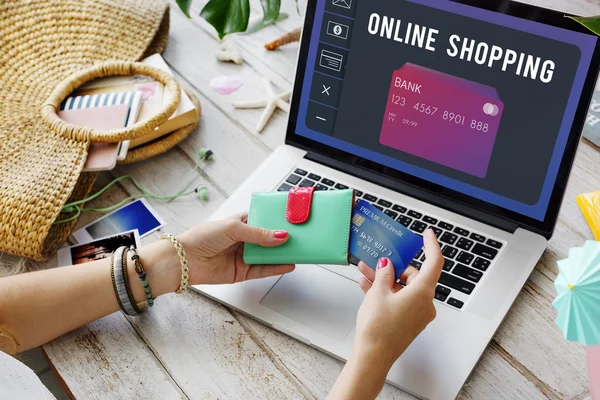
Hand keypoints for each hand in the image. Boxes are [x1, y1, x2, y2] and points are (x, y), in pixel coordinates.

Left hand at [177, 213, 294, 284]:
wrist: (184, 261)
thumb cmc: (202, 238)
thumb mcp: (233, 228)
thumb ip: (258, 234)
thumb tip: (279, 236)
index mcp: (241, 223)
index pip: (265, 220)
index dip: (278, 221)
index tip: (293, 221)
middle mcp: (244, 239)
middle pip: (270, 239)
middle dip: (284, 239)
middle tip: (301, 237)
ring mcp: (244, 256)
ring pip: (269, 255)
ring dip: (283, 254)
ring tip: (299, 251)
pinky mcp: (243, 272)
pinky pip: (263, 270)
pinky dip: (276, 268)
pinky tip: (288, 265)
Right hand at [355, 229, 443, 367]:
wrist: (373, 356)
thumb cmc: (378, 328)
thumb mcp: (378, 293)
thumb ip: (384, 274)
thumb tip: (387, 265)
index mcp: (423, 292)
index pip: (434, 262)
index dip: (431, 245)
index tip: (428, 234)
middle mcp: (424, 303)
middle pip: (414, 276)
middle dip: (394, 267)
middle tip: (379, 259)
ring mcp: (417, 314)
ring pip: (403, 288)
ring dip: (385, 279)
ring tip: (366, 272)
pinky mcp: (408, 322)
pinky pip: (399, 300)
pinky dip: (386, 292)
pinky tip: (367, 286)